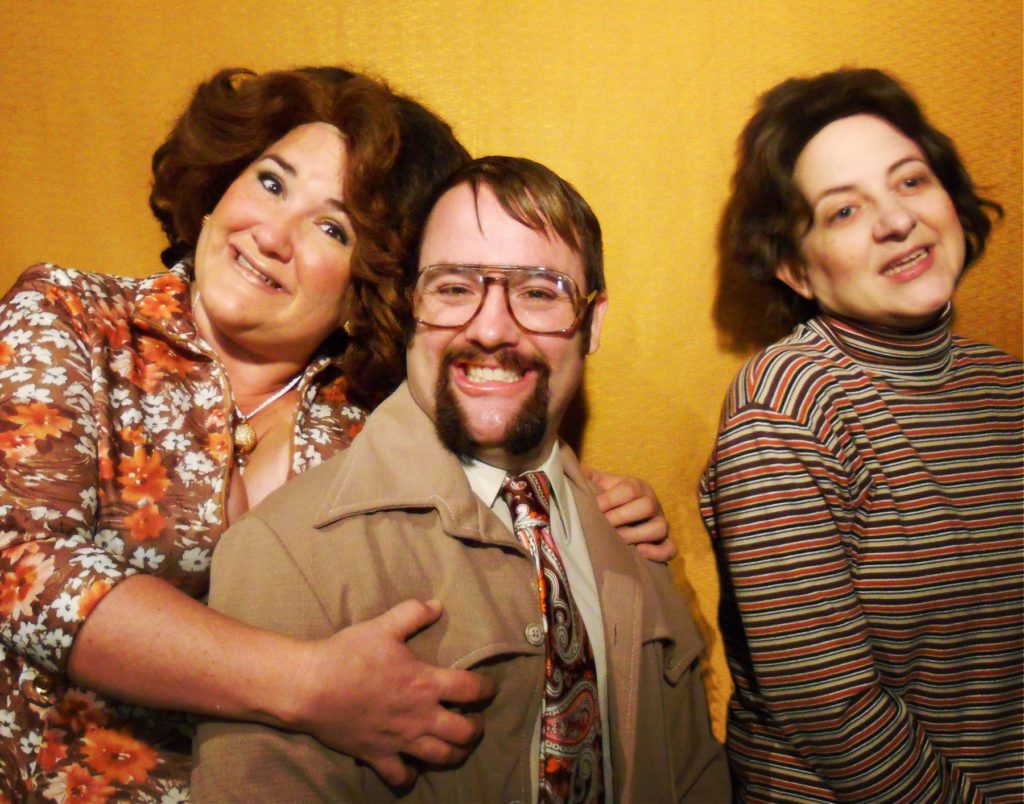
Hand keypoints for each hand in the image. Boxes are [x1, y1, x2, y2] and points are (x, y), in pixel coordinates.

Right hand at [290, 599, 495, 786]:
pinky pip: (400, 777)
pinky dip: (410, 776)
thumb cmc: (349, 653)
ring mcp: (400, 739)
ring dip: (456, 753)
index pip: (472, 688)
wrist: (311, 686)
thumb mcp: (383, 625)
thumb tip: (437, 604)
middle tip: (475, 721)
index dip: (488, 688)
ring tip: (458, 746)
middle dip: (476, 728)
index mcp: (426, 682)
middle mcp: (420, 715)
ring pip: (441, 757)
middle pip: (464, 731)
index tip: (491, 687)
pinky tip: (413, 769)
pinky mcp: (377, 755)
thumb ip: (413, 613)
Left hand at [582, 466, 675, 562]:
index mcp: (637, 486)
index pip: (630, 489)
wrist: (626, 517)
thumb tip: (568, 466)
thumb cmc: (610, 500)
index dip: (610, 499)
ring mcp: (661, 523)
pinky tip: (640, 552)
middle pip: (647, 506)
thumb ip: (587, 476)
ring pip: (660, 527)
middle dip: (621, 517)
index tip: (594, 508)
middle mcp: (653, 503)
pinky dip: (658, 552)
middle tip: (602, 526)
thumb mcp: (601, 485)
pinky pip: (670, 548)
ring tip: (618, 540)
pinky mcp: (665, 542)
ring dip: (637, 535)